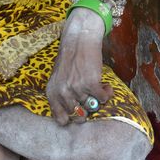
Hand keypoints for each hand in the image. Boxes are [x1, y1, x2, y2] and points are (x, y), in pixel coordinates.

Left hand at [46, 8, 113, 125]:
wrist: (79, 40)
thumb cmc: (69, 60)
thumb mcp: (58, 79)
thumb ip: (61, 97)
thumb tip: (70, 119)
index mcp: (52, 93)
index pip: (61, 119)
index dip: (72, 118)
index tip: (79, 111)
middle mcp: (62, 92)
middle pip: (79, 115)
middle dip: (87, 108)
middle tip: (90, 97)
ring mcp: (76, 89)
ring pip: (91, 107)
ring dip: (97, 99)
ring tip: (97, 87)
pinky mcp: (90, 84)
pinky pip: (103, 99)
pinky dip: (107, 93)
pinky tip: (105, 85)